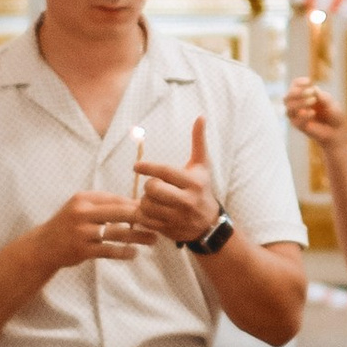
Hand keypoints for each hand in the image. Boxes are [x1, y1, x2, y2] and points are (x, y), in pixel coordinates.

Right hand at [41, 188, 156, 270]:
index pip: (115, 199)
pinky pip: (109, 250)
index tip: (153, 208)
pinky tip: (134, 253)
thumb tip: (135, 203)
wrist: (43, 246)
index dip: (135, 204)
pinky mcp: (82, 250)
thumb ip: (103, 205)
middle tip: (159, 221)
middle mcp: (82, 213)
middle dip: (142, 217)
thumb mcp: (80, 208)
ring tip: (153, 239)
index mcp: (83, 199)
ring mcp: (82, 232)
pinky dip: (124, 252)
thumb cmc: (68, 225)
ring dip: (138, 236)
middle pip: (119, 212)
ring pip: (117, 232)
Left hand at [135, 111, 222, 249]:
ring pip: (148, 205)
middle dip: (149, 185)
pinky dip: (144, 215)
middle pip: (154, 188)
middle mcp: (187, 200)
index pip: (165, 172)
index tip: (136, 166)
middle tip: (153, 186)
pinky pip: (146, 220)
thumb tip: (201, 116)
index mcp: (193, 182)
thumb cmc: (202, 188)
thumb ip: (198, 141)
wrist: (209, 224)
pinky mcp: (169, 229)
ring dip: (145, 201)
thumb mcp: (202, 166)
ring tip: (152, 199)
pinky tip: (150, 211)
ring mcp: (178, 217)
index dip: (148, 167)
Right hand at [283, 79, 344, 148]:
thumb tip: (314, 89)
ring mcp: (297, 116)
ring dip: (299, 102)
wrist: (337, 131)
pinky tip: (313, 113)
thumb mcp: (331, 103)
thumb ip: (323, 97)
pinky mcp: (300, 126)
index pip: (294, 86)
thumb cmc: (334, 114)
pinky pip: (296, 121)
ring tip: (313, 100)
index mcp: (304, 96)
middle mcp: (297, 105)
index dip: (298, 83)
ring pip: (288, 108)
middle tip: (311, 92)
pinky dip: (304, 115)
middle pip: (287, 97)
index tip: (308, 81)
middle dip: (297, 93)